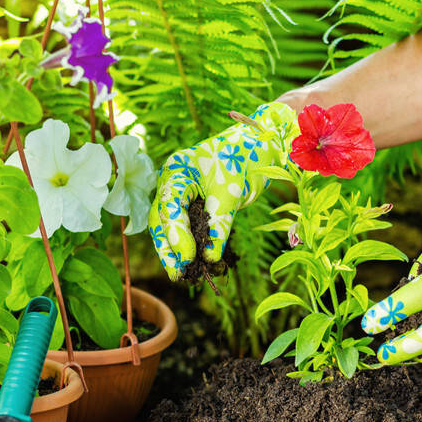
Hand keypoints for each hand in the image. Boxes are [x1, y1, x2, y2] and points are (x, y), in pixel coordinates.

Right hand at [147, 102, 298, 279]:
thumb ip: (219, 224)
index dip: (176, 235)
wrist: (260, 145)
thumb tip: (210, 257)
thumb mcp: (231, 194)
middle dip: (168, 248)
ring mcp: (182, 192)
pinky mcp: (194, 203)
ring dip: (176, 250)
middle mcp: (173, 181)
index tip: (189, 258)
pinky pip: (187, 226)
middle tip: (178, 274)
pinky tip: (197, 263)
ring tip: (184, 275)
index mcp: (176, 170)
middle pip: (161, 219)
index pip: (168, 206)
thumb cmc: (244, 159)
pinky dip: (191, 244)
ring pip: (170, 225)